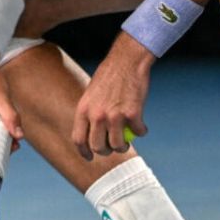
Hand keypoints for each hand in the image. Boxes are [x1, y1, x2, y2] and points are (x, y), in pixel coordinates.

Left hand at [72, 34, 153, 159]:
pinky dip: (141, 131)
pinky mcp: (133, 113)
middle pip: (98, 147)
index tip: (89, 157)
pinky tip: (141, 125)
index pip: (78, 139)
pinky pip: (138, 132)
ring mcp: (115, 116)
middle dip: (106, 151)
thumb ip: (90, 114)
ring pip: (118, 145)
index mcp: (83, 109)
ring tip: (127, 139)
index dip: (83, 152)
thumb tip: (93, 135)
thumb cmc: (109, 76)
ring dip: (124, 146)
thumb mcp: (91, 94)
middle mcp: (97, 115)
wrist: (127, 61)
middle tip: (113, 147)